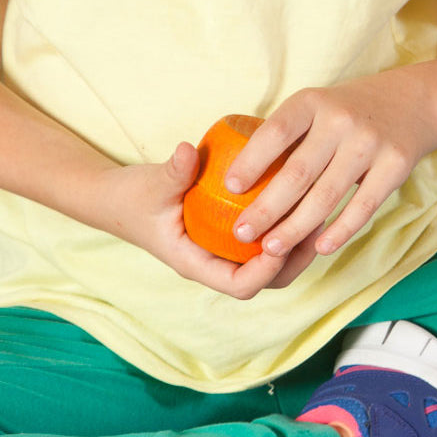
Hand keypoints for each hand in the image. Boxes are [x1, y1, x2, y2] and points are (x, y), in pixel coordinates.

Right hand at [92, 145, 319, 298]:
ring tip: (319, 213)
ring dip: (296, 245)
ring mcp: (223, 253)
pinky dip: (284, 228)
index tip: (282, 240)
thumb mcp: (152, 183)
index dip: (266, 270)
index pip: (239, 286)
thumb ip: (173, 171)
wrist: (117, 200)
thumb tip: (187, 150)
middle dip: (294, 260)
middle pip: (266, 281)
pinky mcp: (228, 237)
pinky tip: (301, 199)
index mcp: (196, 264)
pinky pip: (262, 243)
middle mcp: (215, 264)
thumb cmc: (133, 196)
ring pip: (270, 264)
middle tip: (317, 225)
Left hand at [223, 73, 436, 261]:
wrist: (412, 102)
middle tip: (241, 233)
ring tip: (271, 248)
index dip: (251, 161)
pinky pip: (363, 206)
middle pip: (297, 173)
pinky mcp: (395, 166)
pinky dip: (340, 231)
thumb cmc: (346, 112)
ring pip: (326, 196)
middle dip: (266, 208)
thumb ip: (286, 137)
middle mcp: (340, 120)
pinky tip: (319, 248)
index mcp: (312, 102)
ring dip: (295, 228)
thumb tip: (238, 183)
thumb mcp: (316, 107)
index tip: (229, 188)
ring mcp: (369, 143)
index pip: (275, 132)